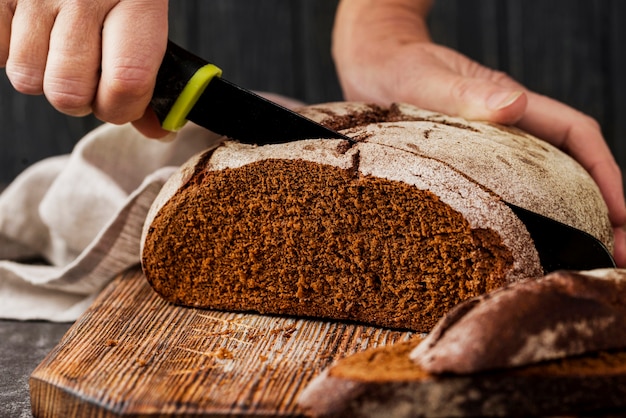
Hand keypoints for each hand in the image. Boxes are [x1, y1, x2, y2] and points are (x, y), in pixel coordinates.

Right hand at [0, 0, 169, 137]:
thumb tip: (158, 129)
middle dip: (80, 99)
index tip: (121, 105)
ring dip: (45, 75)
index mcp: (136, 0)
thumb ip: (149, 75)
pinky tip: (34, 30)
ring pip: (27, 80)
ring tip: (59, 46)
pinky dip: (12, 51)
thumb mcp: (143, 16)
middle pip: (69, 94)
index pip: (126, 82)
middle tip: (88, 76)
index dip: (122, 109)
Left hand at [333, 0, 625, 265]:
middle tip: (614, 255)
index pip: (574, 136)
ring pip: (540, 184)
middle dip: (598, 208)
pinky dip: (524, 217)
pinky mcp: (465, 163)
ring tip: (578, 260)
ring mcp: (487, 147)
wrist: (369, 64)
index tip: (621, 215)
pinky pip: (505, 191)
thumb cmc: (397, 66)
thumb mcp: (427, 80)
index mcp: (510, 106)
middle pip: (568, 168)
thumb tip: (515, 104)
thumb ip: (466, 92)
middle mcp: (506, 128)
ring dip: (566, 218)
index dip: (604, 173)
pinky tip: (524, 245)